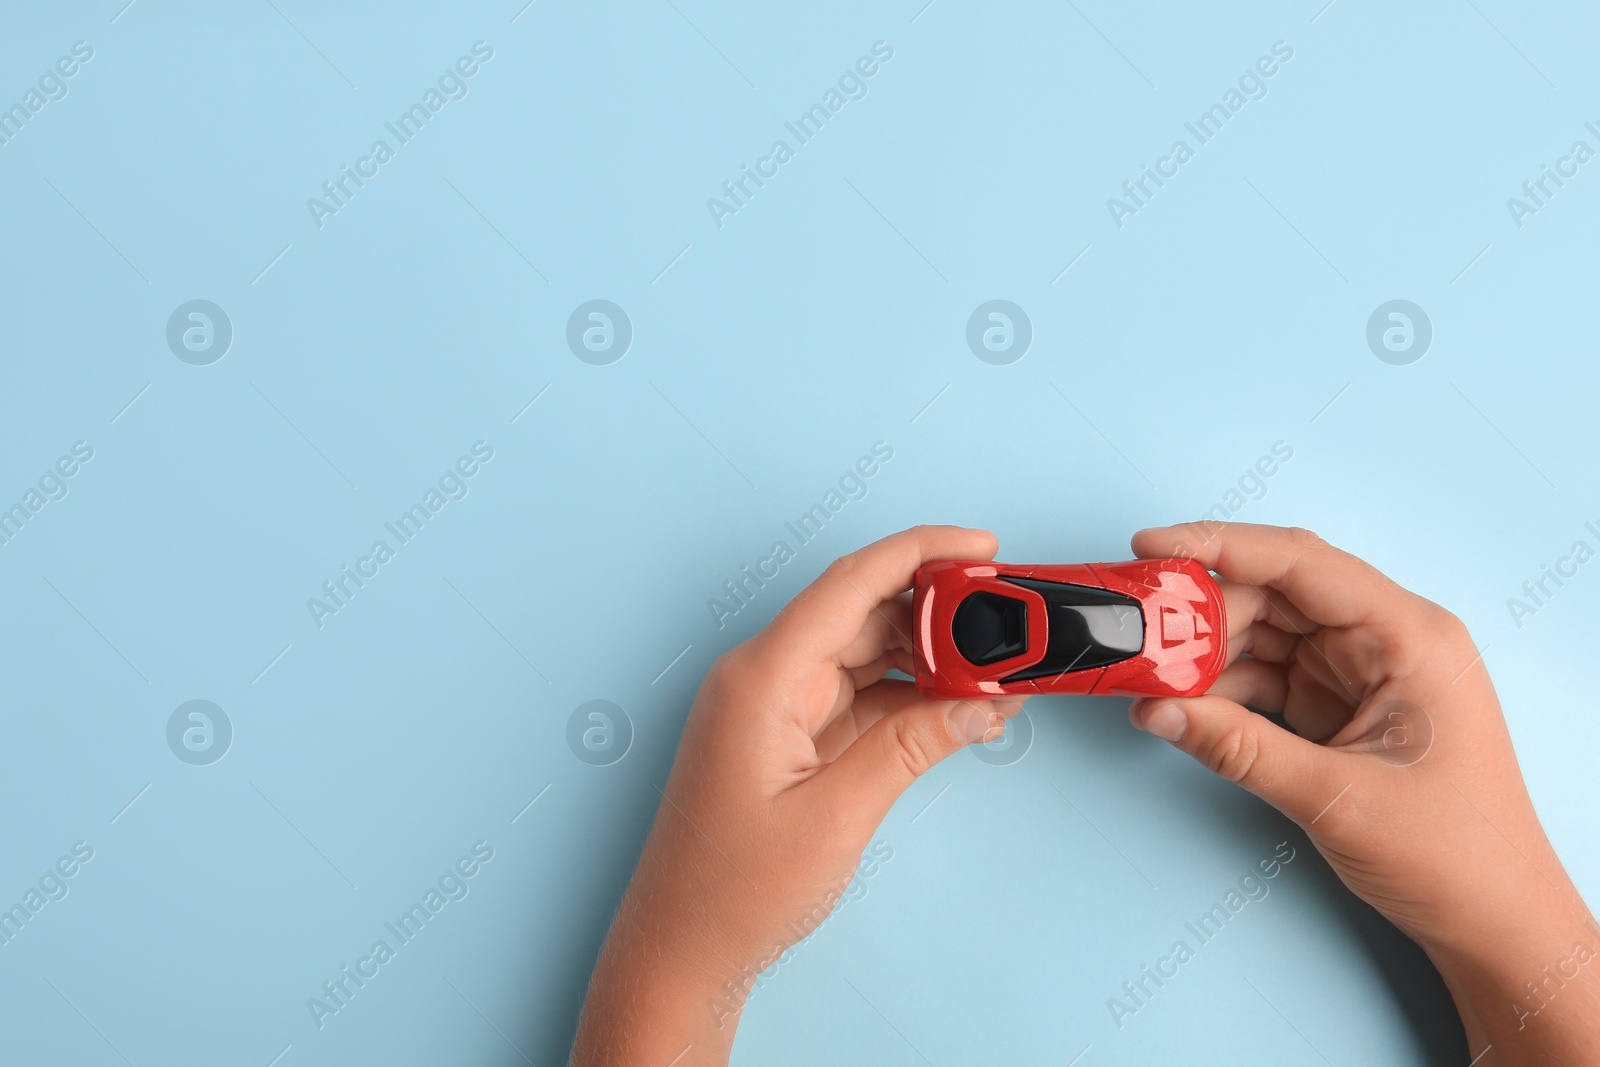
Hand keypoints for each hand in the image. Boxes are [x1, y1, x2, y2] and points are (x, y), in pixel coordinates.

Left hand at [571, 526, 1020, 1065]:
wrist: (682, 950)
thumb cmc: (732, 891)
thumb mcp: (838, 815)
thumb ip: (913, 746)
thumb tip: (982, 706)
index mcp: (761, 677)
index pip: (851, 583)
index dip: (922, 553)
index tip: (983, 547)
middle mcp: (763, 677)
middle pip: (863, 612)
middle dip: (941, 610)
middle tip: (1010, 620)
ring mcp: (775, 706)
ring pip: (865, 652)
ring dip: (930, 657)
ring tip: (998, 673)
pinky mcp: (788, 736)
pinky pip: (857, 694)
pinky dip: (908, 696)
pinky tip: (958, 707)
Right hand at [1127, 522, 1598, 1061]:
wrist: (1495, 921)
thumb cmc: (1454, 855)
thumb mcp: (1336, 797)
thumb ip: (1239, 748)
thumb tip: (1155, 710)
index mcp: (1409, 636)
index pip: (1302, 562)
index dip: (1221, 546)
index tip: (1152, 546)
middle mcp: (1387, 639)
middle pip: (1276, 594)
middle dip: (1201, 609)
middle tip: (1136, 627)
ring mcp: (1362, 672)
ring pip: (1264, 633)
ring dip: (1205, 651)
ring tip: (1148, 673)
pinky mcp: (1340, 705)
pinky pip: (1267, 675)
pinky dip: (1221, 688)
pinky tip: (1180, 705)